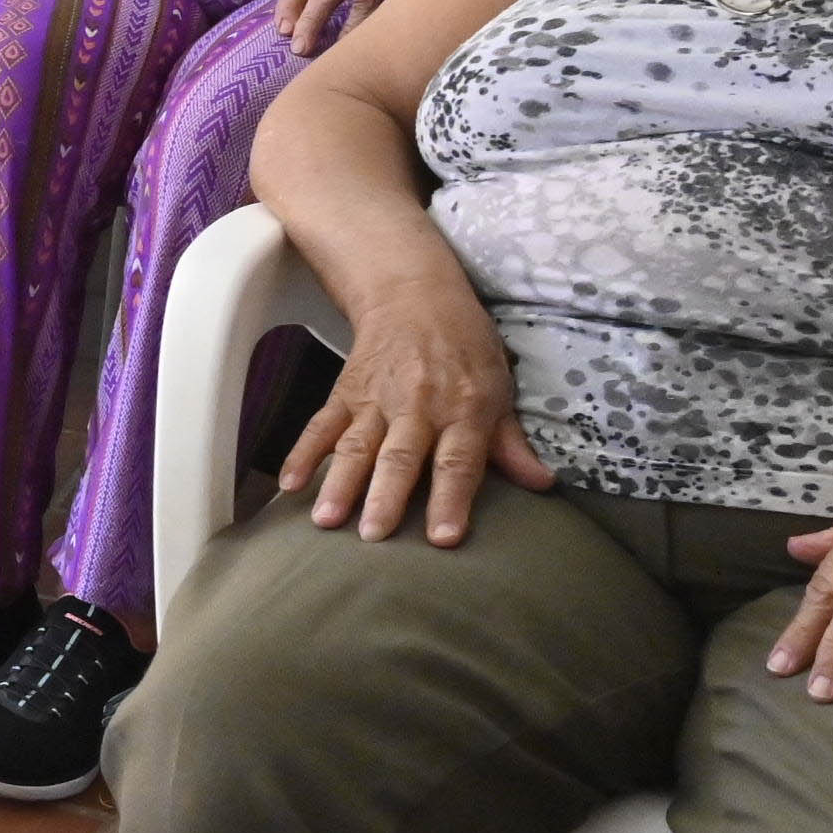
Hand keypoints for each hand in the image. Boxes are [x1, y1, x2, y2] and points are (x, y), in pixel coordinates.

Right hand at [278, 275, 553, 545]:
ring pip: (358, 445)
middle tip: (374, 535)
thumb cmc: (464, 346)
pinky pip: (321, 425)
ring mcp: (377, 399)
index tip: (444, 538)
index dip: (452, 499)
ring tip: (326, 520)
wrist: (414, 295)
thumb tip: (542, 484)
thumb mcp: (498, 387)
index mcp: (464, 408)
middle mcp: (420, 406)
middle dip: (386, 496)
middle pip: (401, 456)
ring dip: (341, 482)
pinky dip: (303, 453)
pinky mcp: (345, 393)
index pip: (459, 461)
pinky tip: (290, 483)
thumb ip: (511, 442)